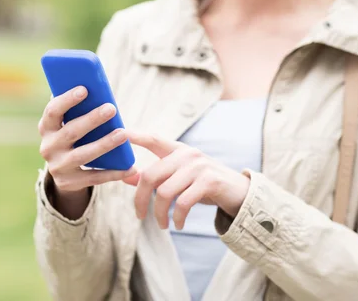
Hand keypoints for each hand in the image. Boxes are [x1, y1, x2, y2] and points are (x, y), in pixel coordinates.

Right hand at [38, 86, 136, 197]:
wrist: (64, 171)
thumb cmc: (74, 136)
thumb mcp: (69, 123)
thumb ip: (78, 109)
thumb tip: (99, 88)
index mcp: (46, 128)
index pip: (52, 111)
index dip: (67, 100)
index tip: (84, 89)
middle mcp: (48, 147)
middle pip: (71, 132)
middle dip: (92, 119)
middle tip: (112, 108)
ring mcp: (58, 166)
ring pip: (83, 154)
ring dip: (104, 144)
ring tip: (123, 134)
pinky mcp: (69, 183)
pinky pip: (95, 177)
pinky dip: (115, 173)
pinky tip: (132, 167)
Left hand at [124, 131, 250, 229]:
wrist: (238, 192)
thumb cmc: (204, 185)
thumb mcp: (179, 178)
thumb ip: (154, 177)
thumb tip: (125, 177)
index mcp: (178, 150)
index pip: (153, 139)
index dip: (135, 136)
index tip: (119, 132)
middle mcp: (187, 154)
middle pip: (151, 174)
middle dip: (140, 199)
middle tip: (139, 215)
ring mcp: (199, 166)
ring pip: (165, 192)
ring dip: (159, 214)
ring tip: (162, 224)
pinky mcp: (209, 181)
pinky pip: (183, 203)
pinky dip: (177, 218)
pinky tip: (178, 224)